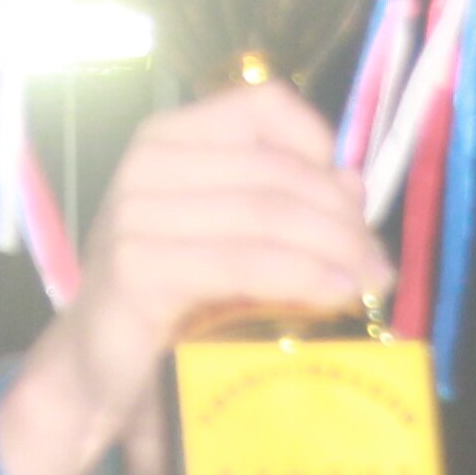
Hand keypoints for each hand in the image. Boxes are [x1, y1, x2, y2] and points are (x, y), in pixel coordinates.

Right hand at [0, 82, 390, 474]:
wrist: (96, 368)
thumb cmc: (167, 300)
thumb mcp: (227, 237)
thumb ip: (281, 201)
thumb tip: (352, 186)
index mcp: (169, 137)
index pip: (261, 106)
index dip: (319, 143)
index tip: (353, 198)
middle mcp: (148, 163)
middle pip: (275, 171)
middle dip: (341, 217)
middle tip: (378, 261)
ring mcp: (137, 213)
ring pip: (266, 215)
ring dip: (333, 249)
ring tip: (370, 282)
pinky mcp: (138, 267)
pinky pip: (241, 262)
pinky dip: (300, 276)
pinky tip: (336, 293)